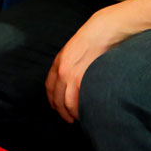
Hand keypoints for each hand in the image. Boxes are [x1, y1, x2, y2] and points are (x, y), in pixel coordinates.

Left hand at [45, 7, 128, 122]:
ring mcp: (72, 76)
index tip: (56, 106)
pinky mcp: (83, 79)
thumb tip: (71, 78)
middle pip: (56, 98)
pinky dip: (80, 110)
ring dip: (70, 114)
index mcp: (58, 63)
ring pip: (66, 103)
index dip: (52, 99)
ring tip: (76, 119)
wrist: (101, 32)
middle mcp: (61, 71)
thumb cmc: (92, 40)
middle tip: (68, 118)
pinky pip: (78, 101)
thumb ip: (68, 64)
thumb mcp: (73, 50)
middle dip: (61, 111)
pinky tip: (84, 113)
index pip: (49, 87)